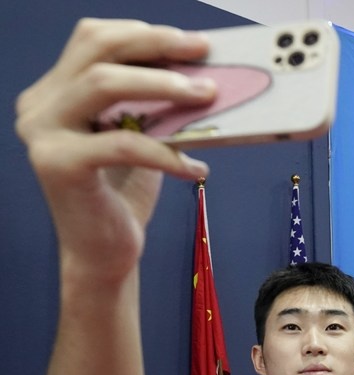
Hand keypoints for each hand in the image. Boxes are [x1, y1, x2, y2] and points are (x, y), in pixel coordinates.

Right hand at [15, 19, 213, 281]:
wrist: (105, 254)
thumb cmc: (124, 195)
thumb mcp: (141, 136)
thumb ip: (154, 104)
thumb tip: (201, 72)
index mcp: (55, 92)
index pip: (94, 40)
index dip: (144, 34)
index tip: (193, 42)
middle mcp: (40, 105)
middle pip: (96, 50)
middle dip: (156, 45)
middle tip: (203, 55)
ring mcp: (43, 134)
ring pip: (102, 83)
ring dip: (162, 85)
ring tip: (206, 95)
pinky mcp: (60, 165)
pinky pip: (124, 143)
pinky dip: (167, 152)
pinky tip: (197, 168)